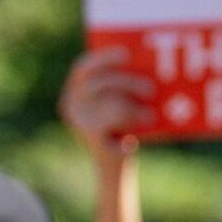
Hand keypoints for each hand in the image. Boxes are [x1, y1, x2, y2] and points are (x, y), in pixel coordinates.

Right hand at [57, 46, 154, 171]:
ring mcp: (78, 121)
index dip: (103, 58)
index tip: (126, 54)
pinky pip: (116, 120)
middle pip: (99, 82)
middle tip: (150, 89)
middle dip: (127, 82)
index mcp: (75, 91)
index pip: (83, 67)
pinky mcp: (90, 136)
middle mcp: (71, 105)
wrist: (114, 167)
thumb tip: (148, 67)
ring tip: (150, 116)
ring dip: (135, 108)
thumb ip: (123, 85)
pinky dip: (133, 122)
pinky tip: (141, 130)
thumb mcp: (119, 102)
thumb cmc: (122, 128)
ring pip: (111, 102)